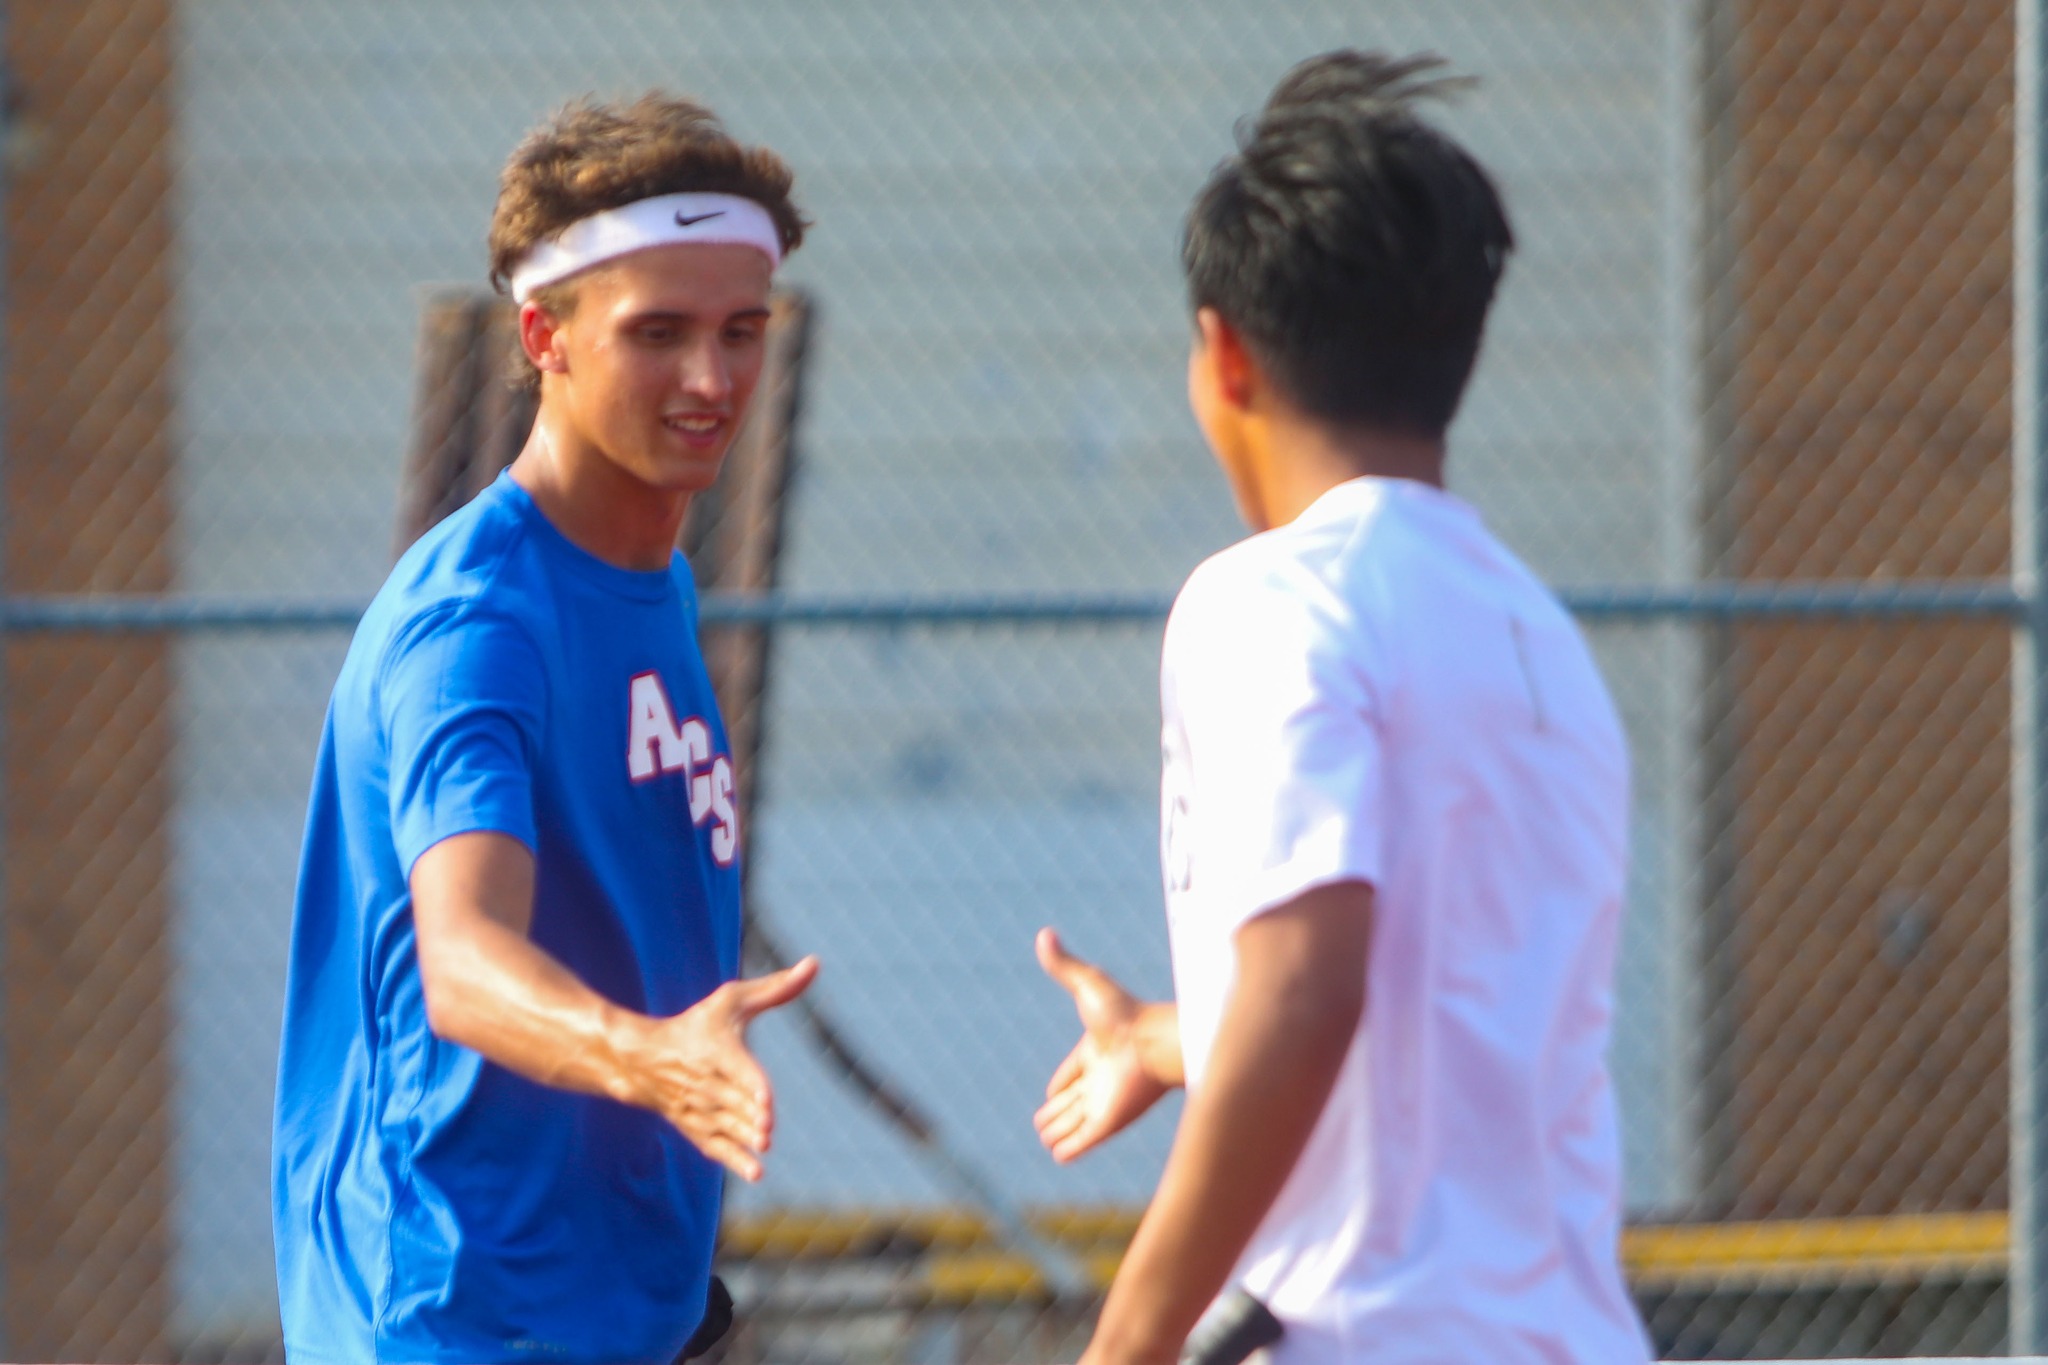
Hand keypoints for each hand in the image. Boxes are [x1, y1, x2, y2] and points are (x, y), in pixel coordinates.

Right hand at [626, 956, 817, 1181]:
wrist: (642, 1059)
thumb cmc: (696, 1025)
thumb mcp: (732, 1000)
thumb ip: (776, 987)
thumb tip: (815, 964)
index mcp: (717, 1050)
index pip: (737, 1068)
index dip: (750, 1083)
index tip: (763, 1097)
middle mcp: (706, 1082)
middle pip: (733, 1101)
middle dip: (748, 1114)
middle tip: (766, 1128)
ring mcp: (699, 1108)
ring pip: (726, 1125)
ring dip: (743, 1136)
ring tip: (763, 1144)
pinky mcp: (695, 1128)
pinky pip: (716, 1147)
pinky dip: (734, 1160)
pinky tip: (757, 1172)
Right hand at [1034, 928, 1173, 1162]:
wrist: (1155, 1042)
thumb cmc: (1126, 1014)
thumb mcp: (1088, 985)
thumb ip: (1065, 964)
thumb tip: (1044, 934)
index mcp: (1096, 1050)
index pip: (1073, 1071)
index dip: (1060, 1082)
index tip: (1050, 1094)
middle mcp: (1101, 1079)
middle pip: (1073, 1099)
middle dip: (1056, 1110)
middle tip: (1042, 1122)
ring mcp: (1104, 1102)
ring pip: (1074, 1121)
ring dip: (1058, 1130)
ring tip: (1046, 1138)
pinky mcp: (1108, 1123)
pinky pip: (1083, 1140)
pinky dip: (1069, 1148)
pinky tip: (1058, 1154)